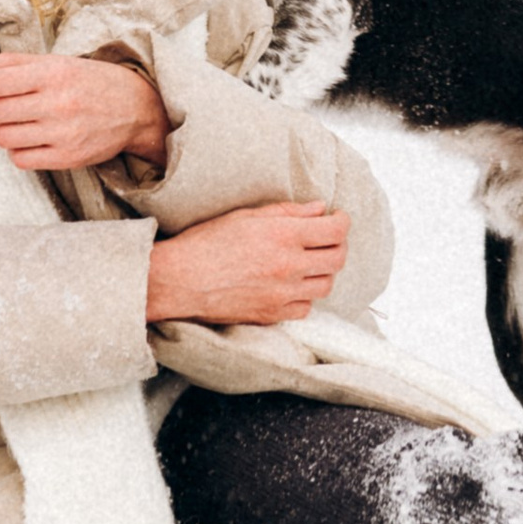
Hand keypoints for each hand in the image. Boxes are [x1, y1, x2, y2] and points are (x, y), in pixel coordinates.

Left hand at [0, 50, 167, 176]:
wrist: (136, 108)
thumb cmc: (89, 81)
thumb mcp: (54, 62)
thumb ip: (10, 63)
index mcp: (53, 73)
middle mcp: (57, 103)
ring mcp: (62, 133)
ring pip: (3, 137)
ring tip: (11, 120)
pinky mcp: (67, 158)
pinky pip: (20, 159)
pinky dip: (16, 148)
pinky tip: (27, 137)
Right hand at [147, 199, 349, 326]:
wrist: (180, 280)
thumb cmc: (206, 244)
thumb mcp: (246, 216)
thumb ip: (286, 212)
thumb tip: (318, 209)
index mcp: (283, 236)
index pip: (334, 230)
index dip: (342, 221)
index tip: (338, 218)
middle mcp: (288, 266)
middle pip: (337, 259)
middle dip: (339, 245)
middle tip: (330, 239)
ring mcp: (282, 294)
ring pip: (325, 285)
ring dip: (324, 271)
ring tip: (311, 262)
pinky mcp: (272, 314)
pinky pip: (305, 308)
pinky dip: (305, 297)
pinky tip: (293, 286)